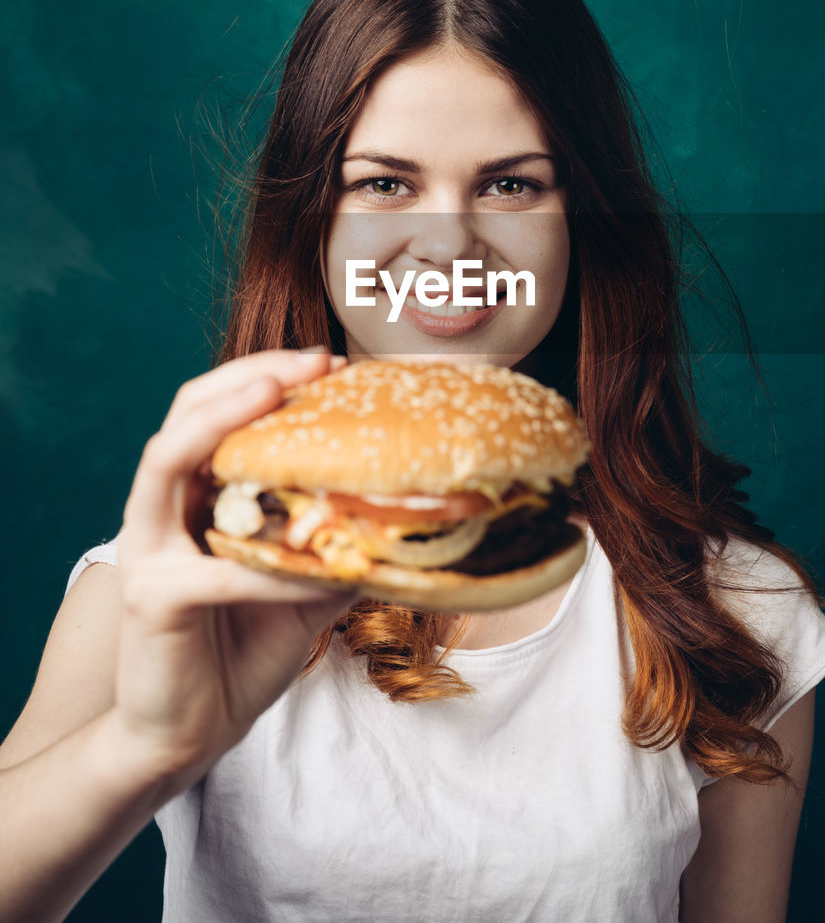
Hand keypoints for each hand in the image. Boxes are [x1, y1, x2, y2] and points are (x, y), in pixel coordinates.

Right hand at [114, 347, 354, 781]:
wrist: (190, 733)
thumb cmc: (242, 651)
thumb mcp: (303, 589)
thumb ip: (335, 547)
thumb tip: (407, 515)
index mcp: (195, 496)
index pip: (219, 411)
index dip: (268, 376)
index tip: (333, 363)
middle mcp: (162, 510)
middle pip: (187, 412)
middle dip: (248, 375)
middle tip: (312, 361)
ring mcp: (148, 550)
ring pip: (168, 459)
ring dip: (222, 419)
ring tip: (274, 392)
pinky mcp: (151, 598)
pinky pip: (214, 568)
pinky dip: (266, 563)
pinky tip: (313, 564)